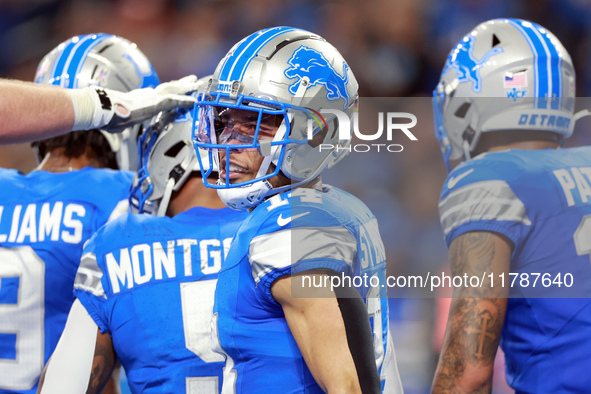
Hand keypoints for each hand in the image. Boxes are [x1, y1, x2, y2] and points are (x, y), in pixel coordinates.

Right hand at [69, 75, 200, 131]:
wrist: (102, 110)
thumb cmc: (105, 116)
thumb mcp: (115, 121)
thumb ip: (119, 123)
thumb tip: (114, 127)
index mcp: (138, 98)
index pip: (155, 95)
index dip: (166, 93)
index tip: (173, 91)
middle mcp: (146, 95)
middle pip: (167, 88)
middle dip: (180, 85)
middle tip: (191, 80)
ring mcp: (151, 97)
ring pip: (173, 90)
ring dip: (186, 88)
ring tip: (197, 84)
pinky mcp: (155, 102)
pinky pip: (174, 101)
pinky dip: (185, 101)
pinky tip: (194, 101)